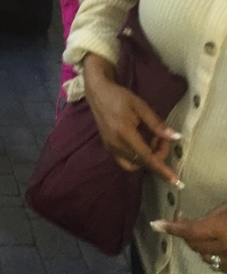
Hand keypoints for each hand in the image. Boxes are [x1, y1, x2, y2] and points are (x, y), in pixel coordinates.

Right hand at [83, 54, 181, 185]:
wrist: (98, 93)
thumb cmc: (120, 97)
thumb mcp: (140, 106)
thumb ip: (157, 124)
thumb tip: (176, 138)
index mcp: (124, 133)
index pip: (147, 157)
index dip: (162, 169)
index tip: (175, 180)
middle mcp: (116, 144)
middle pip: (143, 161)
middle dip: (158, 154)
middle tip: (162, 137)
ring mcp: (110, 148)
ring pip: (135, 164)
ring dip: (148, 157)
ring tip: (151, 139)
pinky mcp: (108, 147)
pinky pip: (126, 161)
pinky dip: (138, 158)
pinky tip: (141, 143)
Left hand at [155, 205, 226, 269]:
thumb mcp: (226, 208)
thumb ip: (208, 216)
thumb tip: (187, 221)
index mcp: (221, 230)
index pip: (190, 231)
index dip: (172, 228)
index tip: (156, 225)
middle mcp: (224, 248)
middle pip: (195, 245)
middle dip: (184, 232)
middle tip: (180, 218)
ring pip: (205, 257)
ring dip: (196, 244)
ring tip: (195, 231)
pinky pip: (217, 265)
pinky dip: (209, 255)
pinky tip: (210, 245)